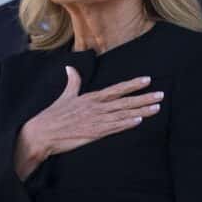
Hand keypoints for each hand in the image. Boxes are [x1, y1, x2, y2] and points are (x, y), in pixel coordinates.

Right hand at [14, 66, 162, 180]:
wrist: (41, 133)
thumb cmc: (52, 116)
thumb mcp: (64, 97)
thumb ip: (72, 82)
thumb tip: (70, 68)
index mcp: (89, 98)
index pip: (115, 89)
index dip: (131, 85)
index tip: (147, 80)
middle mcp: (95, 107)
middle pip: (124, 101)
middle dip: (143, 98)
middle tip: (161, 94)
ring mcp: (95, 120)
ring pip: (122, 114)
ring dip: (141, 111)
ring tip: (157, 107)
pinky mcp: (92, 133)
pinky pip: (113, 127)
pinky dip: (126, 124)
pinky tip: (138, 121)